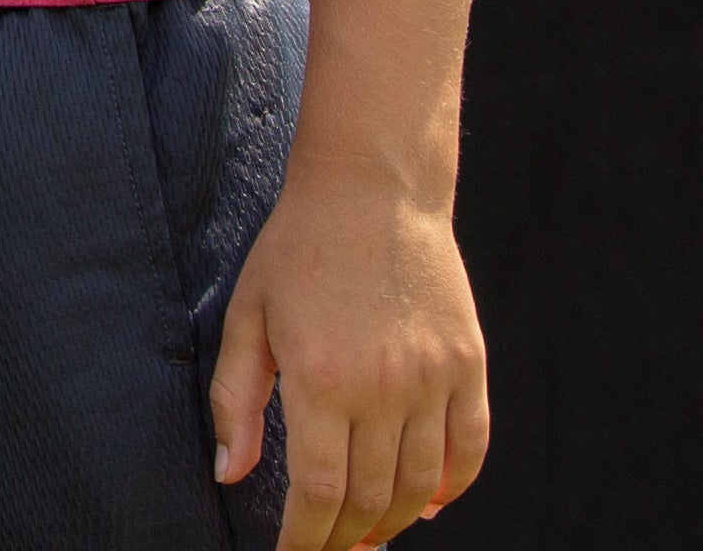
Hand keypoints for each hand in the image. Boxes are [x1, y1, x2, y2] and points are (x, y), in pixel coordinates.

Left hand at [209, 163, 490, 546]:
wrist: (373, 187)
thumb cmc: (298, 249)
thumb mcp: (248, 316)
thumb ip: (236, 401)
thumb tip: (231, 477)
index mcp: (320, 379)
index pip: (318, 495)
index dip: (305, 541)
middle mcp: (383, 386)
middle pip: (371, 501)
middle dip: (344, 541)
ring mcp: (433, 377)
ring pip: (422, 485)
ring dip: (395, 523)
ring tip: (369, 534)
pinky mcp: (468, 364)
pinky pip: (471, 448)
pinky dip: (453, 488)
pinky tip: (429, 504)